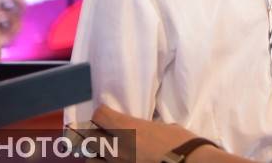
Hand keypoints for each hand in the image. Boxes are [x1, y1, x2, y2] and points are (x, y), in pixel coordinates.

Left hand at [92, 106, 216, 162]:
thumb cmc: (182, 143)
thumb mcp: (164, 128)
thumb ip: (146, 128)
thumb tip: (144, 129)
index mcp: (129, 129)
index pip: (99, 115)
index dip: (102, 113)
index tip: (106, 113)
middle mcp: (117, 147)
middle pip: (89, 138)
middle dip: (95, 135)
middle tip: (103, 134)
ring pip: (91, 160)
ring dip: (96, 155)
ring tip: (107, 153)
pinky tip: (114, 162)